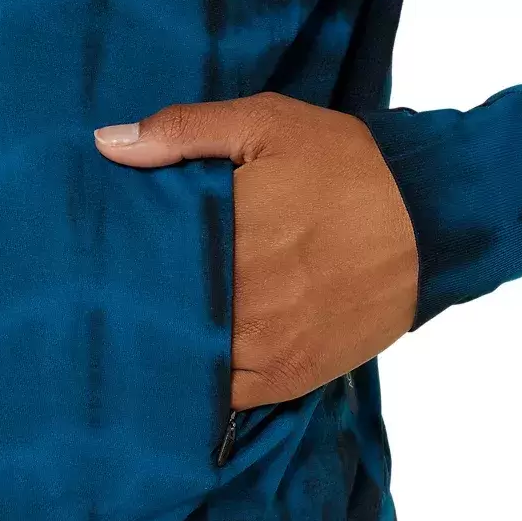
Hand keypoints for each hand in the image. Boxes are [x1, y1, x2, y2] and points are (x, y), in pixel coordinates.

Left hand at [95, 92, 417, 410]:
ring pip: (184, 363)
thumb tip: (106, 144)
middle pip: (155, 320)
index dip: (110, 268)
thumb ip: (184, 130)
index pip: (137, 266)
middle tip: (103, 300)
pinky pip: (224, 396)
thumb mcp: (268, 124)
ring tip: (134, 332)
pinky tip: (181, 365)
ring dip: (159, 350)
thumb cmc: (345, 170)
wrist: (429, 225)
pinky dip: (199, 385)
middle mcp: (239, 304)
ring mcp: (263, 350)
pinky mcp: (287, 378)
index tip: (92, 261)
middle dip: (129, 310)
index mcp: (223, 239)